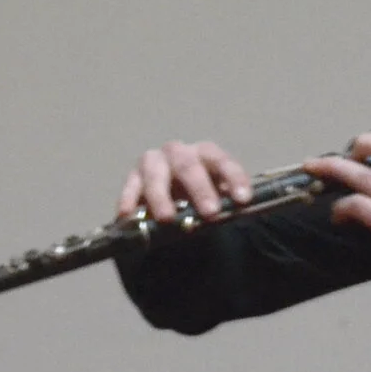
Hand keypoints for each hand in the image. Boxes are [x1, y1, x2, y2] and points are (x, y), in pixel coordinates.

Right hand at [119, 140, 254, 222]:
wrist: (170, 199)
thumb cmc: (199, 198)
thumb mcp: (216, 199)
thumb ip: (225, 205)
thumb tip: (236, 214)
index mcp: (206, 154)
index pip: (222, 162)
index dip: (234, 179)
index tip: (242, 200)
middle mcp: (179, 152)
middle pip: (189, 166)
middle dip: (200, 189)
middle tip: (210, 213)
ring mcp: (153, 162)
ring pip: (156, 174)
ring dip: (162, 196)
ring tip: (167, 219)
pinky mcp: (133, 177)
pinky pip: (130, 187)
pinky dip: (129, 200)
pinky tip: (128, 215)